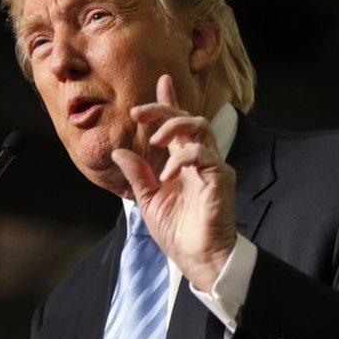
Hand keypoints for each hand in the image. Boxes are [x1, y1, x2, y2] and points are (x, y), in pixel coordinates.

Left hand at [111, 74, 237, 291]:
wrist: (196, 257)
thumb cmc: (176, 230)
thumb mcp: (147, 199)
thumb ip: (136, 174)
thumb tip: (118, 151)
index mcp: (182, 161)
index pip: (177, 124)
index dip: (169, 102)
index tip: (163, 81)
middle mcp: (198, 158)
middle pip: (187, 118)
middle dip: (163, 108)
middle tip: (137, 112)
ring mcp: (211, 166)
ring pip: (199, 127)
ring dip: (174, 126)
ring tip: (154, 139)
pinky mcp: (220, 177)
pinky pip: (202, 155)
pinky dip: (181, 158)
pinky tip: (167, 174)